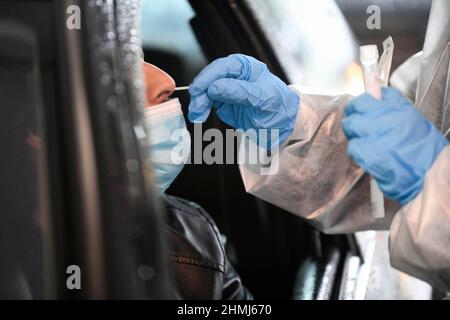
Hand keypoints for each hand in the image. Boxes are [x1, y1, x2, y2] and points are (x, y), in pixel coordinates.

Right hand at [188, 54, 299, 149]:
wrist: (284, 125)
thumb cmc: (279, 107)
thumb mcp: (262, 98)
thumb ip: (238, 91)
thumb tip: (214, 87)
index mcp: (245, 67)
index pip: (222, 68)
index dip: (207, 77)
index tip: (197, 90)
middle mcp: (234, 76)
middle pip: (210, 80)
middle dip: (201, 93)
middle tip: (196, 108)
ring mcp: (228, 90)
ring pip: (206, 92)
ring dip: (199, 103)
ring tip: (197, 116)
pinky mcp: (224, 103)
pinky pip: (208, 103)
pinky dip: (202, 109)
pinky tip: (200, 116)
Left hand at [342, 87, 447, 204]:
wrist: (428, 172)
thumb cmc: (423, 146)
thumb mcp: (410, 116)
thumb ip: (390, 103)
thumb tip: (375, 91)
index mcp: (393, 109)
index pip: (363, 99)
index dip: (358, 105)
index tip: (359, 110)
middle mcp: (381, 120)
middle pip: (353, 113)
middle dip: (354, 120)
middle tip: (360, 127)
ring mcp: (372, 138)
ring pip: (351, 130)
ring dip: (356, 135)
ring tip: (368, 143)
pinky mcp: (367, 155)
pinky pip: (353, 147)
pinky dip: (357, 151)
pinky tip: (369, 154)